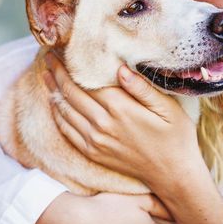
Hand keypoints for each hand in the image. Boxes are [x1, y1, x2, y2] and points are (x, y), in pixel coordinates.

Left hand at [43, 52, 204, 189]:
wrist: (173, 174)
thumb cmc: (176, 137)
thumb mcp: (169, 109)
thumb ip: (143, 88)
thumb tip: (120, 68)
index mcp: (121, 109)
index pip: (86, 82)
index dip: (71, 65)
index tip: (62, 49)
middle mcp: (103, 125)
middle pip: (71, 93)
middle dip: (57, 73)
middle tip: (49, 56)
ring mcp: (95, 141)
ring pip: (65, 111)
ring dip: (53, 91)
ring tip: (47, 74)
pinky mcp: (93, 153)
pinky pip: (67, 131)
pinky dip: (58, 114)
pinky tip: (55, 103)